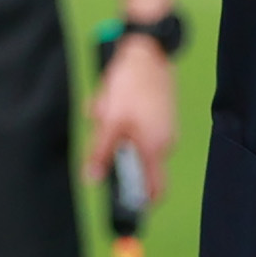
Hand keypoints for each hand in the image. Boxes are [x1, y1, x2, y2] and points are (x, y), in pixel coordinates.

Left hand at [85, 37, 175, 195]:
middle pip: (134, 162)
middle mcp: (164, 141)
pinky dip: (119, 119)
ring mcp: (162, 127)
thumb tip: (92, 179)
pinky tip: (110, 99)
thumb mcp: (110, 121)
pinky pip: (132, 126)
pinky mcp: (157, 115)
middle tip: (103, 125)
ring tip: (106, 105)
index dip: (139, 200)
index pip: (154, 189)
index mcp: (155, 147)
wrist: (147, 50)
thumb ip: (101, 153)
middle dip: (114, 151)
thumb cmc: (131, 84)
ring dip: (113, 131)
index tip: (123, 206)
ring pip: (130, 141)